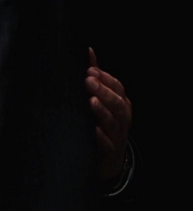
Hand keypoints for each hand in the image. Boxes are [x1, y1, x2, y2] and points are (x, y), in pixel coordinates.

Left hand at [86, 48, 132, 183]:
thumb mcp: (102, 99)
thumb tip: (88, 51)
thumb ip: (96, 76)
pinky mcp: (110, 152)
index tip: (90, 69)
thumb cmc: (102, 123)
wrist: (108, 160)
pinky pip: (106, 144)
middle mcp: (122, 118)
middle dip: (104, 91)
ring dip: (102, 111)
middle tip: (89, 80)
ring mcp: (117, 135)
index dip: (106, 78)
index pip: (118, 87)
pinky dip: (100, 136)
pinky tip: (93, 129)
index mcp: (121, 103)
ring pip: (113, 122)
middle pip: (117, 103)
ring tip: (91, 101)